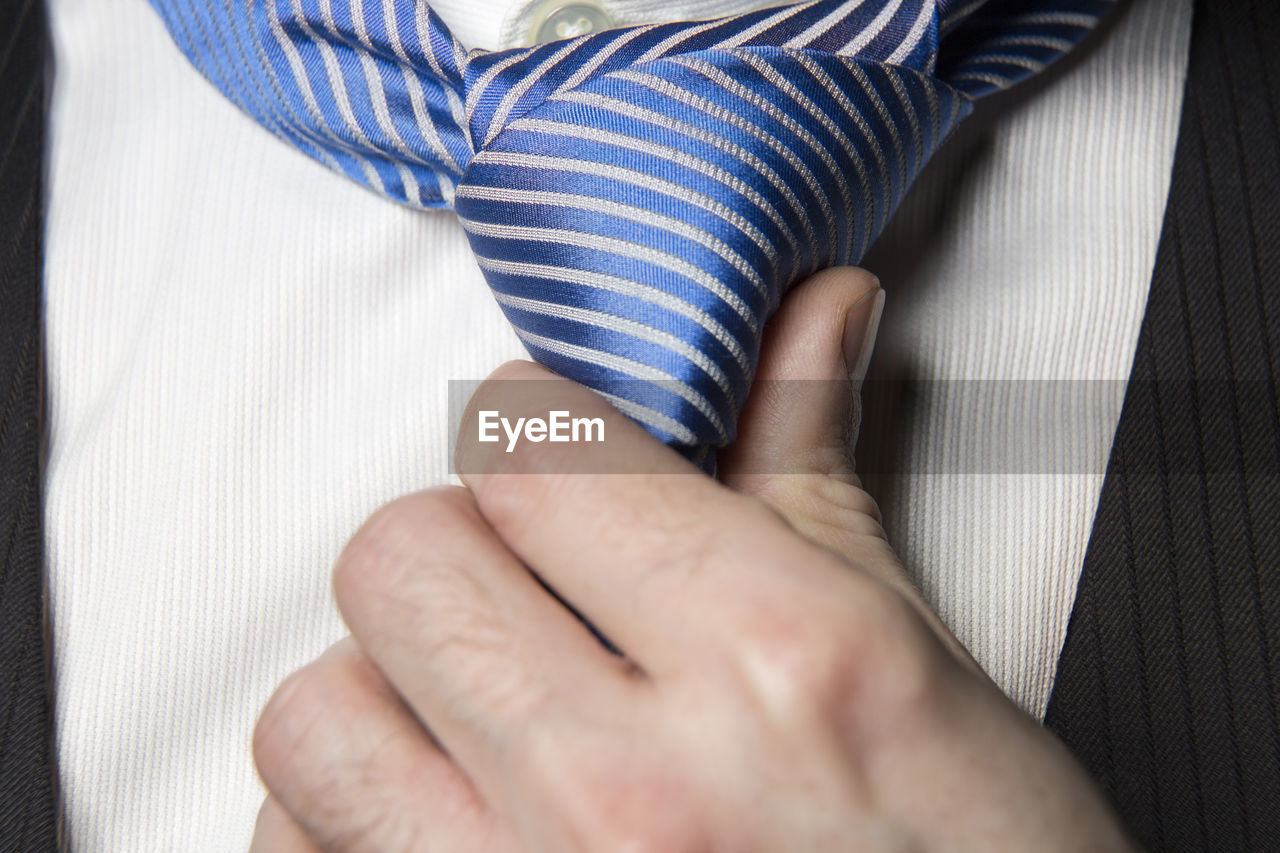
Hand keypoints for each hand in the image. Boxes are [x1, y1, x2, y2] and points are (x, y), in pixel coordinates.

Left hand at [249, 269, 1133, 851]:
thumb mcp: (915, 658)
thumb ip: (812, 468)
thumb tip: (813, 315)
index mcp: (768, 657)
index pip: (529, 452)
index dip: (535, 433)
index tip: (556, 456)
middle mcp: (628, 787)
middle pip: (399, 560)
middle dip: (458, 546)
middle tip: (531, 586)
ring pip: (315, 712)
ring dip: (384, 690)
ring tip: (477, 710)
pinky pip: (296, 850)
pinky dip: (347, 817)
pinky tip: (449, 814)